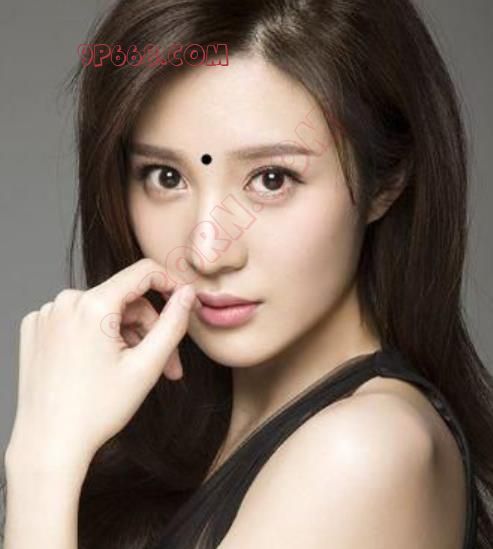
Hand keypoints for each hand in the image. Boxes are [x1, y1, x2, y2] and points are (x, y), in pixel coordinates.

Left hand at [6, 258, 197, 467]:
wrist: (49, 444)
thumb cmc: (97, 410)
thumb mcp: (147, 366)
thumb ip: (173, 323)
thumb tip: (187, 293)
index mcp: (93, 305)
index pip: (142, 272)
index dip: (169, 283)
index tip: (183, 302)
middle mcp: (64, 302)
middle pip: (124, 299)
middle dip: (148, 328)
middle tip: (164, 364)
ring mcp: (46, 315)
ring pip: (102, 310)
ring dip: (124, 335)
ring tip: (132, 370)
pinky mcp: (35, 329)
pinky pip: (78, 319)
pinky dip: (96, 336)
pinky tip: (99, 365)